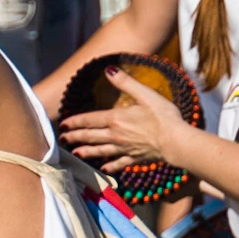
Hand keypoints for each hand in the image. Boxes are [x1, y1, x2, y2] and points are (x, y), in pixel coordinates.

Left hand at [61, 75, 188, 171]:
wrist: (176, 141)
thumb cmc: (164, 116)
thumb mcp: (145, 94)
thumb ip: (125, 82)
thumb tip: (109, 69)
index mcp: (116, 118)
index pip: (90, 120)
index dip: (75, 122)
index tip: (63, 123)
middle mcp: (116, 135)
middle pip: (90, 136)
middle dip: (75, 137)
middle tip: (62, 138)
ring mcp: (124, 148)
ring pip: (100, 151)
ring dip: (86, 151)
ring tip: (75, 152)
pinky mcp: (135, 158)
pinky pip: (118, 163)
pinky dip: (109, 166)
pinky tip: (103, 168)